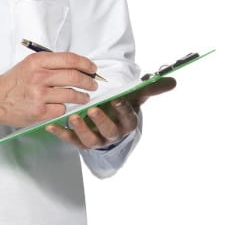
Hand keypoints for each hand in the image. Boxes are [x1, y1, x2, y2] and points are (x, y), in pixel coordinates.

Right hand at [0, 51, 101, 127]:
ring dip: (82, 97)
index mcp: (38, 62)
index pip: (70, 60)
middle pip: (75, 77)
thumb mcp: (29, 64)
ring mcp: (40, 95)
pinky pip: (62, 109)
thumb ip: (50, 63)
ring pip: (72, 95)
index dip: (86, 64)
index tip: (92, 69)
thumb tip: (75, 66)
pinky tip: (62, 106)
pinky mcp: (39, 111)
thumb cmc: (12, 82)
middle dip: (89, 81)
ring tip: (84, 97)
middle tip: (93, 84)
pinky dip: (64, 108)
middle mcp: (39, 76)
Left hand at [45, 75, 176, 148]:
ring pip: (89, 139)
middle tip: (93, 109)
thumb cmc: (122, 107)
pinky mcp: (81, 142)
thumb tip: (173, 82)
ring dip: (81, 129)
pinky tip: (51, 124)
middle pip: (108, 130)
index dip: (123, 109)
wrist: (109, 121)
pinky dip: (61, 133)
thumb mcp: (136, 97)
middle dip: (101, 120)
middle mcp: (112, 134)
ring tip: (73, 117)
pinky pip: (70, 140)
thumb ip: (152, 89)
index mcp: (127, 123)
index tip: (117, 99)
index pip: (128, 118)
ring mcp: (96, 140)